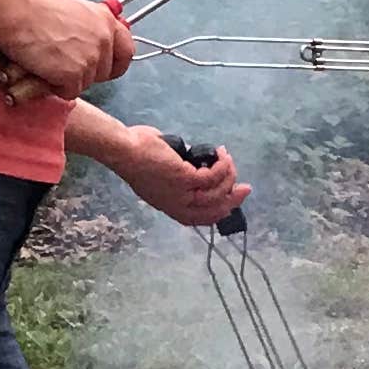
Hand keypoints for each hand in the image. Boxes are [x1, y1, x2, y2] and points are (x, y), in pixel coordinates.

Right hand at [0, 0, 134, 101]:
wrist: (15, 12)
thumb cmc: (33, 7)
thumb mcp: (72, 10)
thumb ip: (87, 27)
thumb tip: (85, 42)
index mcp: (105, 19)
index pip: (126, 51)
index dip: (115, 64)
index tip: (105, 69)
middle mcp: (104, 39)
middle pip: (103, 72)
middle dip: (84, 73)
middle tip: (61, 65)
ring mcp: (91, 58)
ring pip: (84, 83)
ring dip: (65, 79)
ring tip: (45, 62)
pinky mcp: (75, 75)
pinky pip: (68, 92)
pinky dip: (53, 86)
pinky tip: (41, 69)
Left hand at [116, 130, 247, 229]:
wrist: (123, 150)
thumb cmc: (137, 153)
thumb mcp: (159, 172)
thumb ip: (176, 175)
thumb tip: (193, 161)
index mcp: (169, 205)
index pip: (199, 218)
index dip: (218, 212)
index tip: (231, 201)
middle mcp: (176, 204)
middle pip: (213, 211)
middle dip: (233, 200)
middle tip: (245, 188)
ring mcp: (180, 193)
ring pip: (217, 192)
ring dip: (228, 175)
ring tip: (227, 158)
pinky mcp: (184, 179)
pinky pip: (213, 177)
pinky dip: (222, 166)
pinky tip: (221, 154)